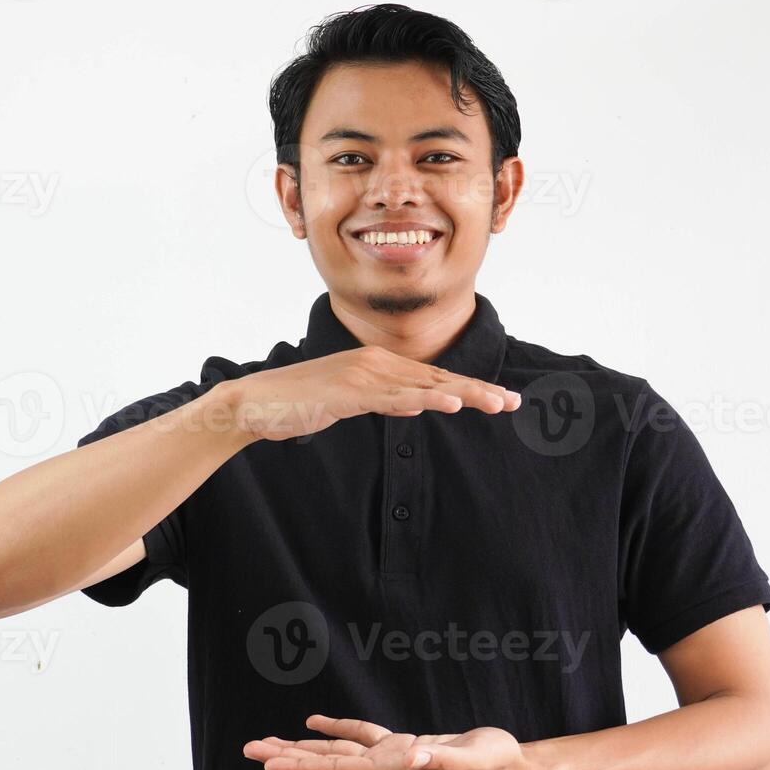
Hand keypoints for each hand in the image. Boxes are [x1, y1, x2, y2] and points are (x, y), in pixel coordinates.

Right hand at [222, 346, 520, 442]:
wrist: (254, 404)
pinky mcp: (348, 392)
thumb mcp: (351, 402)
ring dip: (464, 393)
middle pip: (439, 377)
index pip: (435, 376)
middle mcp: (376, 363)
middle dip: (479, 390)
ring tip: (497, 403)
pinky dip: (423, 399)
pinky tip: (449, 402)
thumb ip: (383, 400)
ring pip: (424, 385)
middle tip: (515, 403)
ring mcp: (363, 376)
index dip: (471, 387)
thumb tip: (414, 406)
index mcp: (378, 364)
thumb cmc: (300, 405)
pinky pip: (393, 397)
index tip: (502, 399)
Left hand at [242, 714, 532, 769]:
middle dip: (287, 757)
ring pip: (335, 752)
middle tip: (249, 750)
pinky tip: (315, 722)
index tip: (270, 764)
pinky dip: (336, 728)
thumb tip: (415, 757)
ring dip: (302, 747)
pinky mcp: (399, 748)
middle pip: (325, 764)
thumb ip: (443, 760)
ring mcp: (388, 761)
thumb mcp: (472, 761)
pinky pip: (358, 736)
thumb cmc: (492, 766)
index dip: (303, 766)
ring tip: (267, 743)